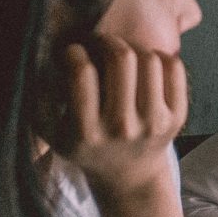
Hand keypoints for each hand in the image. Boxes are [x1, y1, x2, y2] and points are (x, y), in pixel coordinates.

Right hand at [56, 37, 187, 205]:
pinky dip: (159, 56)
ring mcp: (154, 123)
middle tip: (99, 44)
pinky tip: (143, 66)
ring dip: (132, 48)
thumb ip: (39, 99)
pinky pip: (173, 67)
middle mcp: (122, 128)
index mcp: (86, 132)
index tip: (73, 52)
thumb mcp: (51, 133)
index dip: (74, 52)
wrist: (129, 176)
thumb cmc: (85, 145)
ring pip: (149, 59)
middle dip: (106, 40)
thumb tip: (41, 60)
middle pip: (121, 58)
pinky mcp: (178, 117)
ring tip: (122, 55)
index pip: (82, 73)